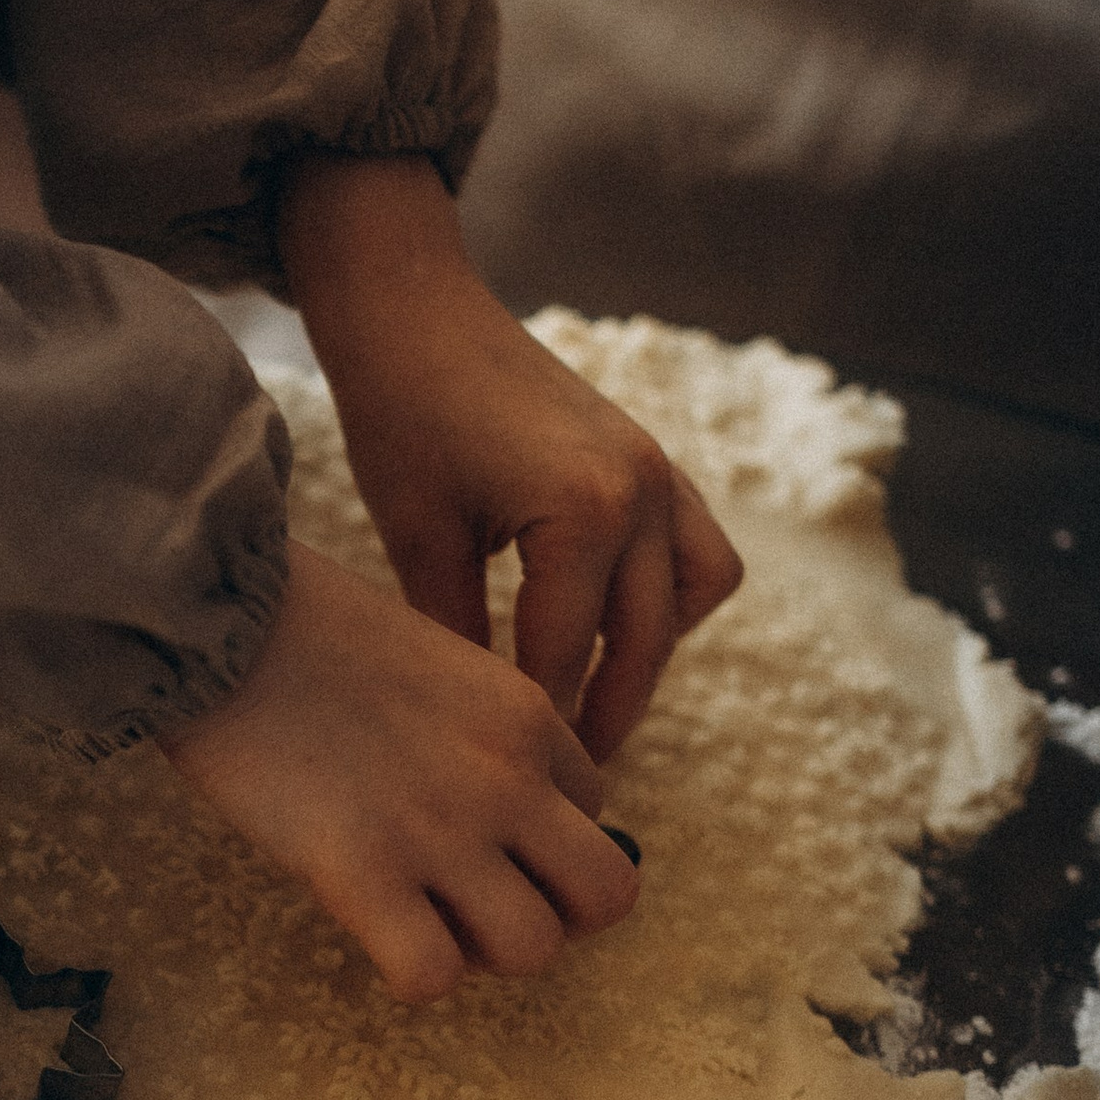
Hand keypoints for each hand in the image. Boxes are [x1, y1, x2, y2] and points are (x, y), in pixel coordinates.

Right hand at [162, 541, 639, 1004]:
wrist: (220, 618)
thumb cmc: (301, 626)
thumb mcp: (431, 654)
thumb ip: (472, 727)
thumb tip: (477, 803)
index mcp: (527, 716)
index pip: (596, 812)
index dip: (542, 837)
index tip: (482, 835)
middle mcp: (508, 780)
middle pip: (606, 895)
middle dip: (553, 912)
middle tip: (482, 901)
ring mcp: (442, 832)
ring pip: (533, 949)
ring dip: (484, 953)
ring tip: (425, 920)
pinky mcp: (362, 875)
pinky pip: (432, 977)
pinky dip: (410, 974)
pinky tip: (373, 936)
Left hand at [282, 158, 741, 757]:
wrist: (416, 314)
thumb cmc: (401, 418)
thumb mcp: (420, 541)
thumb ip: (460, 636)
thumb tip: (476, 729)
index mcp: (584, 513)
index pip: (569, 655)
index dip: (543, 725)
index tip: (522, 784)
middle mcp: (643, 491)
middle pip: (644, 641)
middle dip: (608, 712)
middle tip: (567, 772)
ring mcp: (660, 471)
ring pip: (696, 595)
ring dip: (652, 652)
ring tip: (594, 699)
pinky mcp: (655, 460)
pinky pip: (697, 549)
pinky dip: (668, 596)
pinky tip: (606, 624)